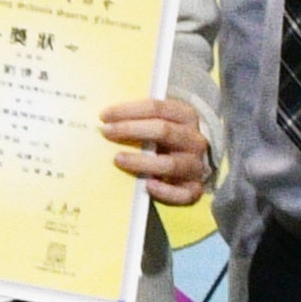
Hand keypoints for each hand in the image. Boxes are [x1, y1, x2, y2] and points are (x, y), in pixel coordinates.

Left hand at [100, 94, 213, 208]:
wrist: (192, 161)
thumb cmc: (167, 138)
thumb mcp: (160, 121)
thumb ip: (140, 118)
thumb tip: (105, 118)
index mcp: (186, 116)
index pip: (157, 108)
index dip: (129, 111)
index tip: (104, 116)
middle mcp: (194, 140)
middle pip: (163, 131)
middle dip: (131, 129)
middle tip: (106, 132)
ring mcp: (196, 165)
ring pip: (170, 164)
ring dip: (141, 162)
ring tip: (117, 158)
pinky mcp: (195, 188)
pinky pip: (182, 194)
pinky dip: (165, 192)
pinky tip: (147, 186)